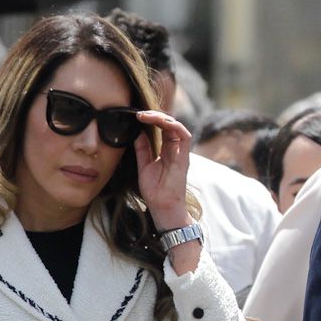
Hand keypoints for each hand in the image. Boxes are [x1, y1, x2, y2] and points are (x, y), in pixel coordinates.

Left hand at [133, 110, 192, 228]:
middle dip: (155, 115)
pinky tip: (160, 122)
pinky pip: (184, 136)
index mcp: (166, 151)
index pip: (162, 128)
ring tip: (147, 115)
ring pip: (177, 127)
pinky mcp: (184, 158)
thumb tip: (137, 131)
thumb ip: (142, 148)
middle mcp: (175, 150)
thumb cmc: (155, 190)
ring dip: (163, 118)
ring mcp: (180, 153)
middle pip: (169, 124)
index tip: (136, 116)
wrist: (162, 207)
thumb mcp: (144, 165)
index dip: (151, 119)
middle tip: (139, 113)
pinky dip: (174, 126)